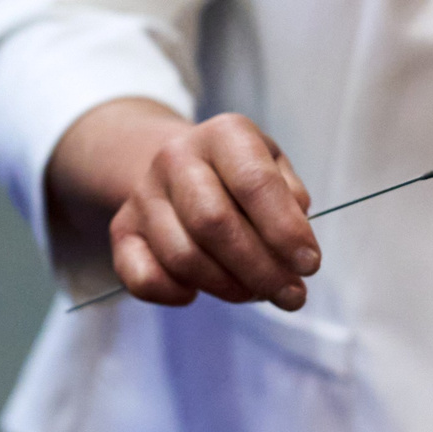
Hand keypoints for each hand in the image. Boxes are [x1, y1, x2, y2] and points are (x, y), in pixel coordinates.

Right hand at [46, 99, 319, 309]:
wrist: (177, 165)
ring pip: (183, 257)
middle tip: (290, 296)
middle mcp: (175, 157)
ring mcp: (143, 195)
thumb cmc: (241, 174)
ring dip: (228, 287)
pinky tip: (198, 293)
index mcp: (223, 134)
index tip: (309, 266)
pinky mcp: (123, 230)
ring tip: (255, 292)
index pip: (254, 183)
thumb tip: (293, 249)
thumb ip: (291, 202)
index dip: (285, 231)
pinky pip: (143, 278)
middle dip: (259, 269)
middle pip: (213, 223)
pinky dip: (175, 295)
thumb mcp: (275, 168)